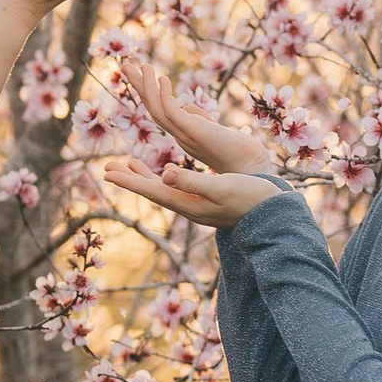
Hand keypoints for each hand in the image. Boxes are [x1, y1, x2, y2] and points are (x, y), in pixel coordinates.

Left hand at [106, 155, 279, 228]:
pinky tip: (167, 173)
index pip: (153, 190)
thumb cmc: (251, 198)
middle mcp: (189, 206)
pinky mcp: (207, 202)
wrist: (274, 215)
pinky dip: (165, 178)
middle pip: (153, 191)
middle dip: (131, 179)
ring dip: (145, 177)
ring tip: (129, 166)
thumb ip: (193, 180)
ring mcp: (198, 206)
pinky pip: (178, 188)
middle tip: (108, 169)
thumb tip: (165, 173)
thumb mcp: (221, 187)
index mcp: (189, 203)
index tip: (108, 172)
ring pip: (164, 190)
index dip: (130, 180)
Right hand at [118, 53, 275, 175]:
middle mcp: (179, 135)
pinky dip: (165, 96)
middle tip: (125, 64)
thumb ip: (199, 117)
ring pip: (157, 110)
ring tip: (142, 65)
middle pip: (152, 107)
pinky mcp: (194, 133)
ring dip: (148, 87)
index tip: (141, 72)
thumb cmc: (238, 151)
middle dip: (139, 86)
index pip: (160, 110)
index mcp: (183, 133)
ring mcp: (185, 135)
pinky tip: (163, 79)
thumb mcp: (213, 129)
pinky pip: (173, 113)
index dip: (149, 91)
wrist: (252, 168)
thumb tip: (187, 105)